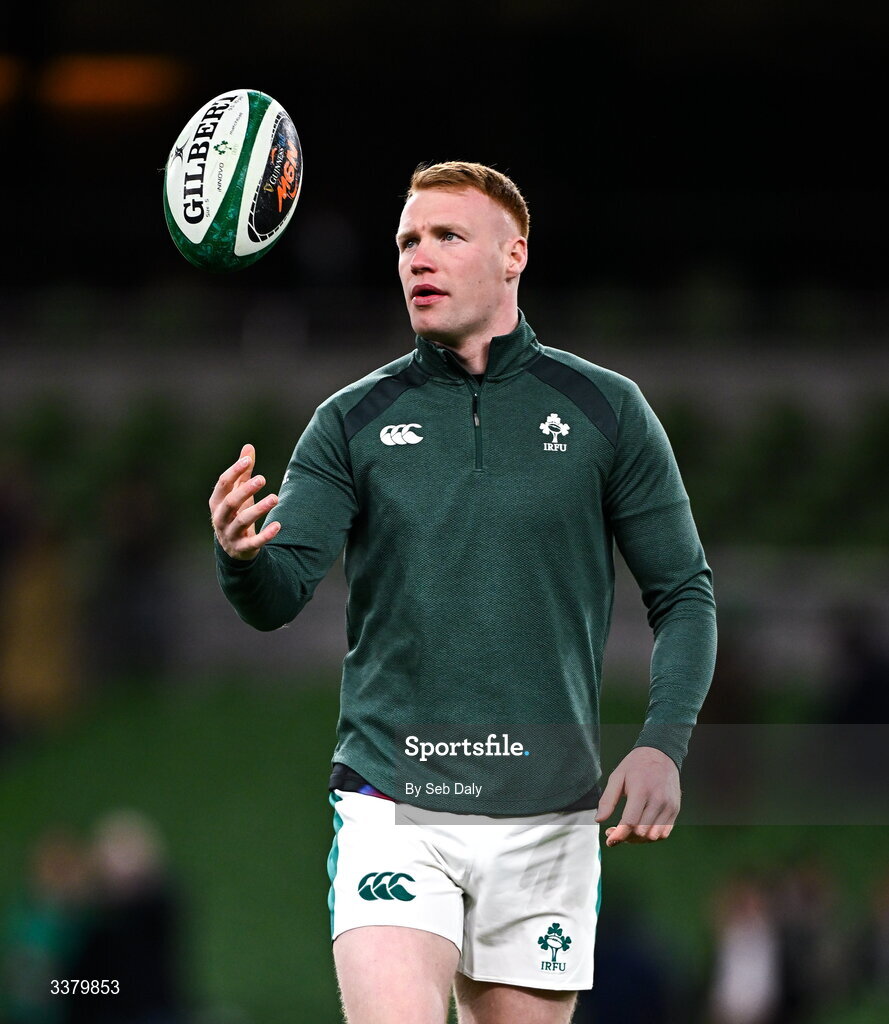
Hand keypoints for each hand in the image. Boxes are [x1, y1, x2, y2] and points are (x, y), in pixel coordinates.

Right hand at [209, 443, 280, 559]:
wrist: (233, 548)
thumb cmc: (236, 513)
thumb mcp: (238, 493)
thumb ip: (242, 472)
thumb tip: (248, 447)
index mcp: (217, 502)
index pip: (223, 484)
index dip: (234, 471)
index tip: (248, 461)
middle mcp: (220, 518)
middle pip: (230, 502)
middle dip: (245, 490)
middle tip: (262, 479)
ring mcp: (230, 534)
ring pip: (242, 520)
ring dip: (259, 509)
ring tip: (275, 498)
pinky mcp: (242, 547)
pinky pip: (254, 542)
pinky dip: (266, 534)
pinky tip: (278, 525)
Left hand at [594, 746, 680, 846]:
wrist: (661, 754)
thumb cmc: (636, 765)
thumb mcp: (617, 776)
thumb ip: (608, 799)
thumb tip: (599, 820)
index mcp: (641, 790)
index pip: (630, 822)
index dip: (619, 835)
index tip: (609, 840)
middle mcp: (658, 799)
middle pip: (641, 832)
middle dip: (625, 837)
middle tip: (614, 832)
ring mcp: (669, 806)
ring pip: (653, 836)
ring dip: (638, 840)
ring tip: (627, 832)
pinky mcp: (675, 810)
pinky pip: (664, 833)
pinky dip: (651, 837)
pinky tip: (640, 830)